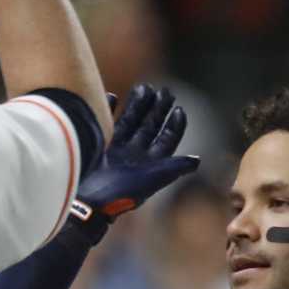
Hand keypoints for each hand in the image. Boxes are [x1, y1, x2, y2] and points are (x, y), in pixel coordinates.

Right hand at [71, 83, 200, 237]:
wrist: (90, 201)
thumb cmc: (122, 192)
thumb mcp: (153, 179)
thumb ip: (174, 168)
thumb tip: (197, 160)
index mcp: (151, 164)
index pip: (168, 140)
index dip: (175, 125)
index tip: (179, 108)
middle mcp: (136, 156)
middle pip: (151, 127)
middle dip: (158, 109)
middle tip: (165, 90)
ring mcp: (118, 151)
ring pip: (131, 122)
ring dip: (137, 105)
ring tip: (144, 87)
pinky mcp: (101, 147)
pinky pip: (108, 123)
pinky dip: (110, 110)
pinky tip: (114, 96)